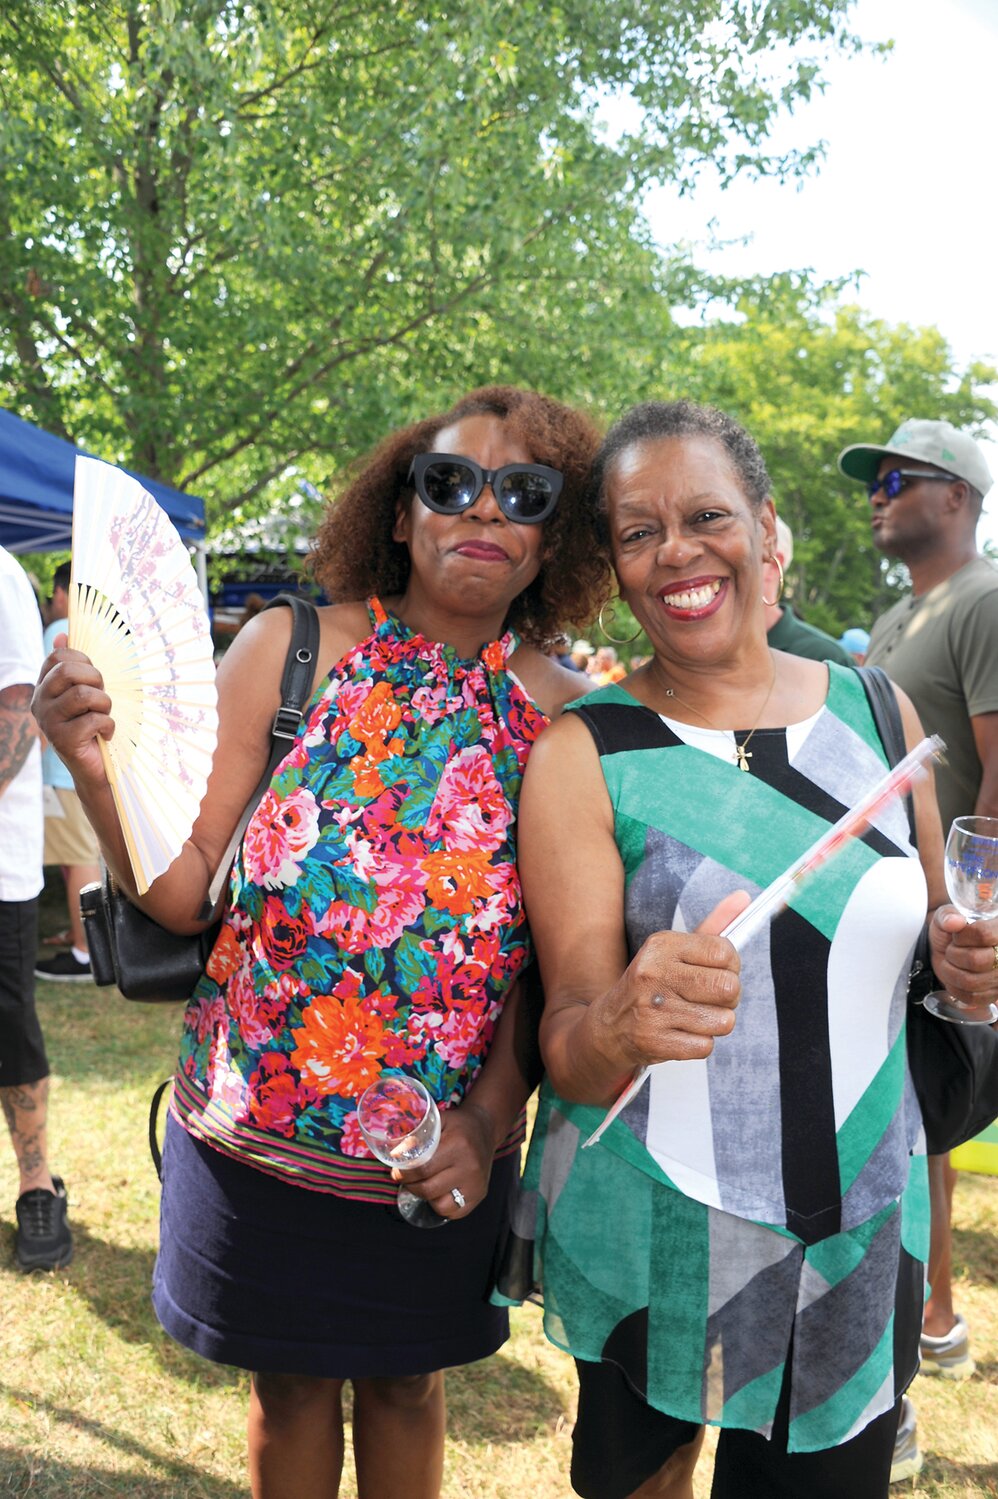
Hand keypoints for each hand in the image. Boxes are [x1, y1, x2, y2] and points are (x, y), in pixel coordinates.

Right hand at [32, 646, 114, 786]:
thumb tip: (62, 635)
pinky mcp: (62, 740)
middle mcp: (39, 702)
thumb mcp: (87, 692)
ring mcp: (48, 722)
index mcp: (44, 687)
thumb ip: (74, 666)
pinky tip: (105, 735)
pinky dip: (109, 726)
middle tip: (102, 699)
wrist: (99, 768)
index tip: (94, 678)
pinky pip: (94, 719)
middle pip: (68, 671)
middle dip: (96, 680)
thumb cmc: (95, 726)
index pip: (59, 656)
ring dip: (105, 704)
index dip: (84, 661)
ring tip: (104, 717)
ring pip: (83, 694)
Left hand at [390, 1099, 494, 1219]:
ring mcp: (476, 1183)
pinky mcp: (480, 1194)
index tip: (397, 1171)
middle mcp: (469, 1166)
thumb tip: (395, 1154)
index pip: (423, 1169)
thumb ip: (417, 1135)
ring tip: (423, 1185)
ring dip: (426, 1197)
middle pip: (429, 1189)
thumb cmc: (458, 1125)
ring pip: (440, 1205)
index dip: (404, 1174)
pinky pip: (454, 1212)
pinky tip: (439, 1192)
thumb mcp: (438, 1120)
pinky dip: (442, 1205)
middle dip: (411, 1186)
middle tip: (406, 1179)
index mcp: (457, 1145)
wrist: (486, 1128)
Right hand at [590, 889, 748, 1074]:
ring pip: (724, 1020)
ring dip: (716, 1023)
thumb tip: (744, 896)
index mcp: (662, 946)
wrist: (608, 1027)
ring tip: (695, 1017)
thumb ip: (712, 925)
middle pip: (728, 987)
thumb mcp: (674, 951)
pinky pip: (706, 1045)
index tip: (720, 971)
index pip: (724, 951)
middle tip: (711, 998)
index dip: (732, 965)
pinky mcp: (655, 1042)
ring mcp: (653, 1010)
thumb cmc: (652, 985)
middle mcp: (654, 974)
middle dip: (729, 997)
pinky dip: (700, 1043)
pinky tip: (681, 1033)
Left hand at [928, 906, 997, 1005]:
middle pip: (976, 960)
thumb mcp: (946, 916)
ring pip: (971, 981)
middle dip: (954, 954)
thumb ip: (947, 915)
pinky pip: (972, 997)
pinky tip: (954, 977)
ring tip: (951, 963)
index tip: (956, 935)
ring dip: (951, 972)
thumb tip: (954, 922)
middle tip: (952, 950)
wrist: (948, 950)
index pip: (983, 934)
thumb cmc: (951, 931)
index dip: (962, 936)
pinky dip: (955, 988)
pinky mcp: (994, 994)